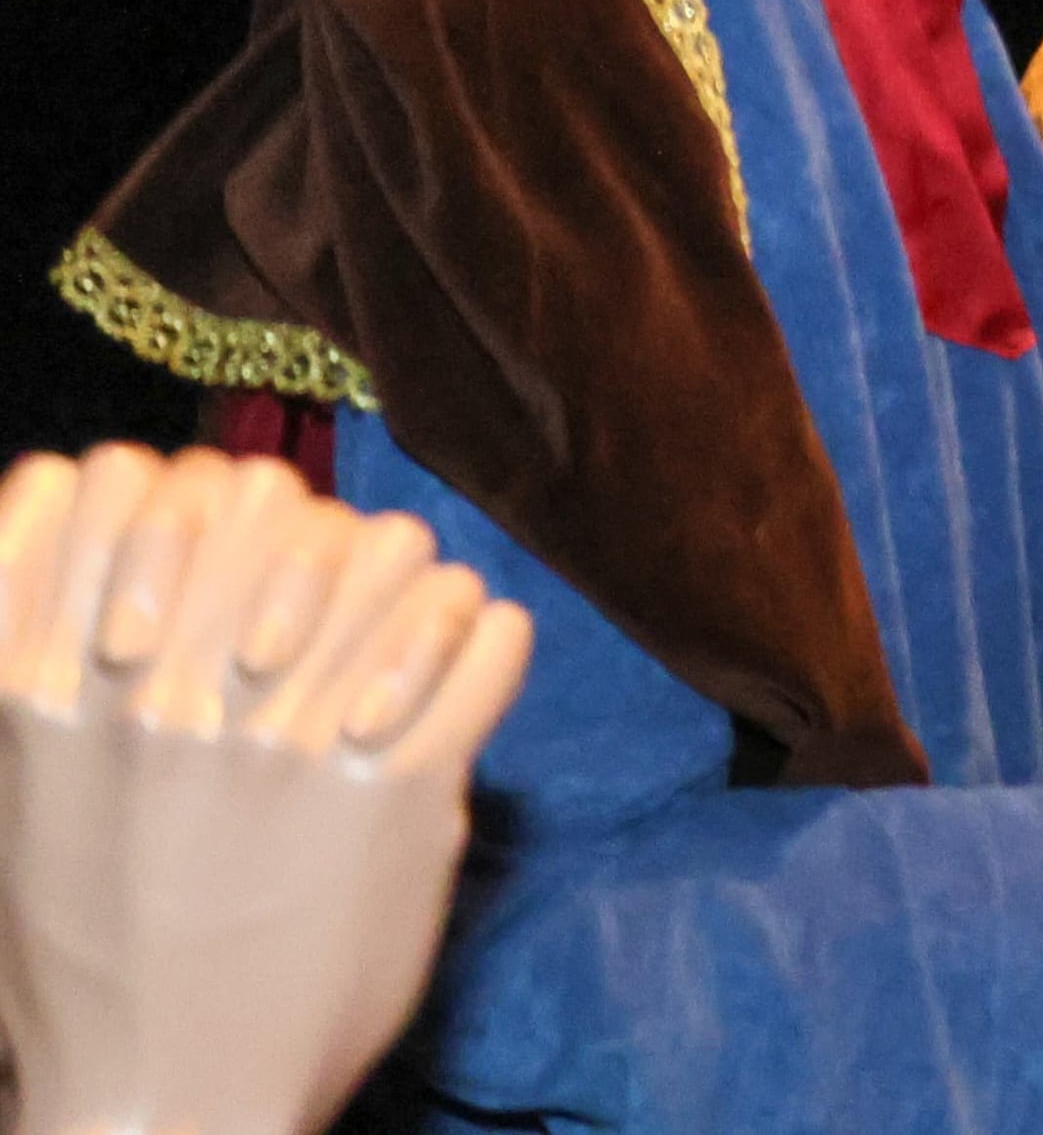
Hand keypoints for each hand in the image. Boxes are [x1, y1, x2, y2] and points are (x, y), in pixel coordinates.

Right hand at [0, 447, 532, 1134]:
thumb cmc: (83, 962)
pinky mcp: (406, 790)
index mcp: (60, 690)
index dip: (193, 498)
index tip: (226, 541)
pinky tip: (451, 685)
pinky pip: (485, 634)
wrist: (162, 1104)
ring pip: (401, 550)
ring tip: (396, 634)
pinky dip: (478, 644)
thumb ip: (63, 666)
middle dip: (311, 533)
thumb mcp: (21, 791)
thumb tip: (139, 538)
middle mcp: (177, 699)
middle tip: (327, 592)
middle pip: (283, 502)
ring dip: (406, 584)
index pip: (141, 482)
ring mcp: (296, 738)